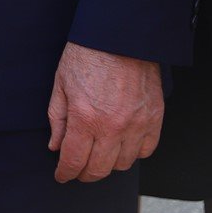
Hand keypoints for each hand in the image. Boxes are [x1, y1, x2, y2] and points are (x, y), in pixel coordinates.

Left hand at [47, 43, 161, 182]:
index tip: (62, 176)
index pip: (74, 160)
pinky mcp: (155, 118)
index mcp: (85, 118)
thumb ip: (58, 119)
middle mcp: (113, 127)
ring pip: (123, 164)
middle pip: (99, 169)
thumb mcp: (61, 84)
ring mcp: (137, 124)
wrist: (120, 36)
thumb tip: (56, 147)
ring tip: (99, 156)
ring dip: (109, 165)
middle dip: (84, 174)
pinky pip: (147, 150)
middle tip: (77, 171)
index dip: (65, 173)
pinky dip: (134, 153)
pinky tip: (122, 146)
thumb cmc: (87, 55)